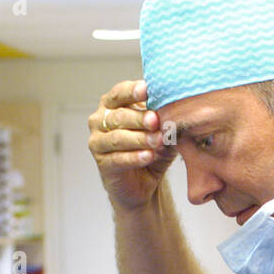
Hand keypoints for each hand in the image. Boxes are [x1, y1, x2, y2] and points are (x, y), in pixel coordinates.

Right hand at [88, 79, 177, 210]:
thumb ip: (164, 119)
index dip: (132, 91)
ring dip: (139, 139)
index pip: (120, 93)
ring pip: (118, 138)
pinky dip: (135, 157)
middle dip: (139, 118)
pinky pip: (118, 159)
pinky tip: (149, 156)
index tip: (147, 90)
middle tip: (155, 121)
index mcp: (112, 104)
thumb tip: (175, 111)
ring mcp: (97, 142)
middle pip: (119, 116)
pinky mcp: (102, 163)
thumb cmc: (150, 149)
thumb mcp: (160, 131)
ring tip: (157, 141)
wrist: (143, 183)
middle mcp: (100, 120)